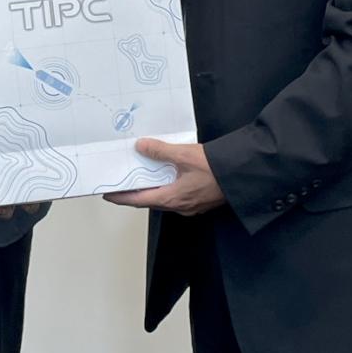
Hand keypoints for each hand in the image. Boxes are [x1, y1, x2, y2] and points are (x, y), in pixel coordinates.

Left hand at [104, 139, 225, 215]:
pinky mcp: (200, 200)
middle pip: (149, 200)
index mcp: (172, 199)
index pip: (137, 200)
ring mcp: (191, 205)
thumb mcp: (183, 155)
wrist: (243, 175)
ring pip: (164, 198)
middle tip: (121, 182)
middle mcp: (179, 206)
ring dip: (151, 188)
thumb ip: (160, 151)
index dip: (121, 197)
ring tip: (140, 175)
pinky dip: (166, 186)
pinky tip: (165, 174)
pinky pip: (176, 194)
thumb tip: (141, 146)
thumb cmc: (216, 169)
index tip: (107, 193)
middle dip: (134, 192)